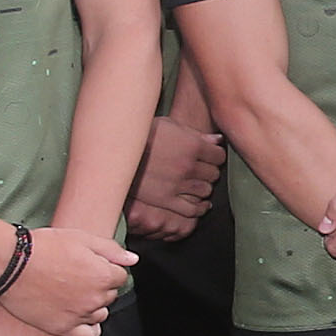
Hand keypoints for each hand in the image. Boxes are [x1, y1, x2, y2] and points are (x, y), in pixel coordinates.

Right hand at [0, 220, 133, 335]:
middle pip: (109, 295)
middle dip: (99, 286)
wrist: (10, 263)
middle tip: (78, 277)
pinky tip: (79, 318)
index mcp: (103, 275)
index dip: (106, 268)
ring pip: (100, 314)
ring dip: (92, 306)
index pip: (120, 276)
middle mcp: (95, 298)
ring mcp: (79, 315)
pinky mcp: (62, 328)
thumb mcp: (81, 238)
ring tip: (73, 294)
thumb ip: (111, 250)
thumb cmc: (44, 246)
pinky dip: (88, 328)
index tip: (91, 265)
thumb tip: (133, 260)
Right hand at [127, 114, 222, 239]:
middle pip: (213, 174)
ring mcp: (178, 184)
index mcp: (192, 145)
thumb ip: (196, 134)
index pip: (219, 156)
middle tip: (201, 171)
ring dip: (203, 188)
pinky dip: (199, 208)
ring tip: (197, 184)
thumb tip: (218, 140)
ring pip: (205, 191)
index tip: (210, 157)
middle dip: (209, 172)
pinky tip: (200, 204)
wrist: (117, 151)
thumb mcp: (170, 126)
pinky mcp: (167, 200)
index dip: (215, 156)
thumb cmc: (144, 135)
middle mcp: (188, 166)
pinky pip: (192, 209)